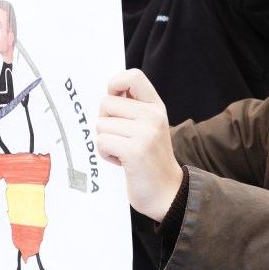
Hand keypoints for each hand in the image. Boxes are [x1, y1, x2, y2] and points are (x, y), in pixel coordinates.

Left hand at [97, 69, 183, 222]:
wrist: (167, 192)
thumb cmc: (150, 158)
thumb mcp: (149, 125)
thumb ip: (133, 107)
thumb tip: (109, 92)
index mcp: (155, 106)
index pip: (133, 76)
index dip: (115, 84)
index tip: (114, 101)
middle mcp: (152, 116)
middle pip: (106, 103)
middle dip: (105, 122)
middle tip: (121, 138)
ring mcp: (145, 133)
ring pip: (101, 124)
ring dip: (106, 141)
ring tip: (124, 151)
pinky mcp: (134, 151)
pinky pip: (102, 142)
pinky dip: (106, 153)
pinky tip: (122, 161)